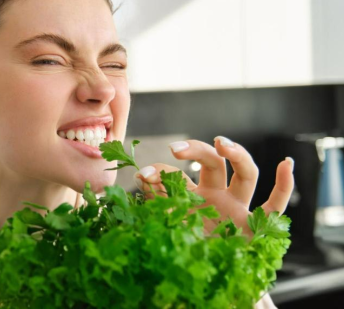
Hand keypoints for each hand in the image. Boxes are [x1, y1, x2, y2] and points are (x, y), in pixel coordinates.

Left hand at [133, 136, 294, 238]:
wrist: (207, 284)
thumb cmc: (182, 254)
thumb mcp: (164, 230)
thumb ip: (154, 208)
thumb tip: (139, 183)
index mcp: (190, 198)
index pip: (177, 176)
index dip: (160, 172)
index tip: (143, 174)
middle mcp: (215, 198)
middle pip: (212, 163)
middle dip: (195, 149)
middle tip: (175, 148)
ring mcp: (238, 209)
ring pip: (246, 174)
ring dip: (237, 154)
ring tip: (221, 142)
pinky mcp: (258, 227)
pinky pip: (277, 204)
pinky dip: (285, 184)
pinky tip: (286, 163)